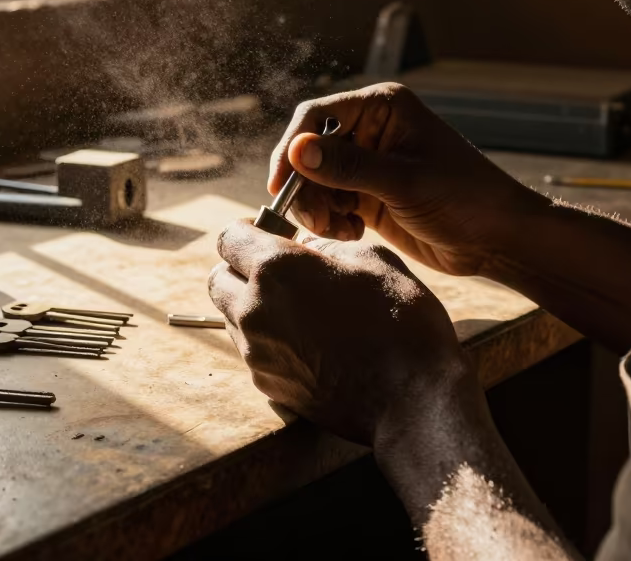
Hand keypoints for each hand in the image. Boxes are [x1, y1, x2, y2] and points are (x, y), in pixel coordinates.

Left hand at [208, 218, 472, 445]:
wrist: (412, 400)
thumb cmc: (399, 320)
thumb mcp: (372, 258)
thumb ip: (327, 247)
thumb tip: (308, 250)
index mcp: (276, 270)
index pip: (229, 238)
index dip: (249, 230)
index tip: (272, 234)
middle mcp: (255, 310)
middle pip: (218, 279)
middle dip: (241, 268)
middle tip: (281, 269)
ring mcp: (257, 353)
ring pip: (231, 316)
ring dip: (252, 305)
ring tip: (298, 307)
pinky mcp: (268, 385)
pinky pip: (252, 350)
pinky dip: (268, 338)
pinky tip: (308, 340)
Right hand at [268, 83, 544, 276]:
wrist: (498, 239)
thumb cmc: (465, 198)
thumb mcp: (405, 182)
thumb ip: (349, 167)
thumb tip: (297, 150)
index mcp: (381, 108)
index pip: (316, 116)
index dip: (292, 148)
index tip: (280, 186)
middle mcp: (369, 129)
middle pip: (309, 151)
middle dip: (306, 187)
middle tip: (317, 222)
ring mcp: (367, 163)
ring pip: (314, 180)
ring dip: (317, 208)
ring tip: (341, 231)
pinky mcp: (367, 194)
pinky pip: (328, 202)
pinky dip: (330, 221)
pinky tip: (353, 234)